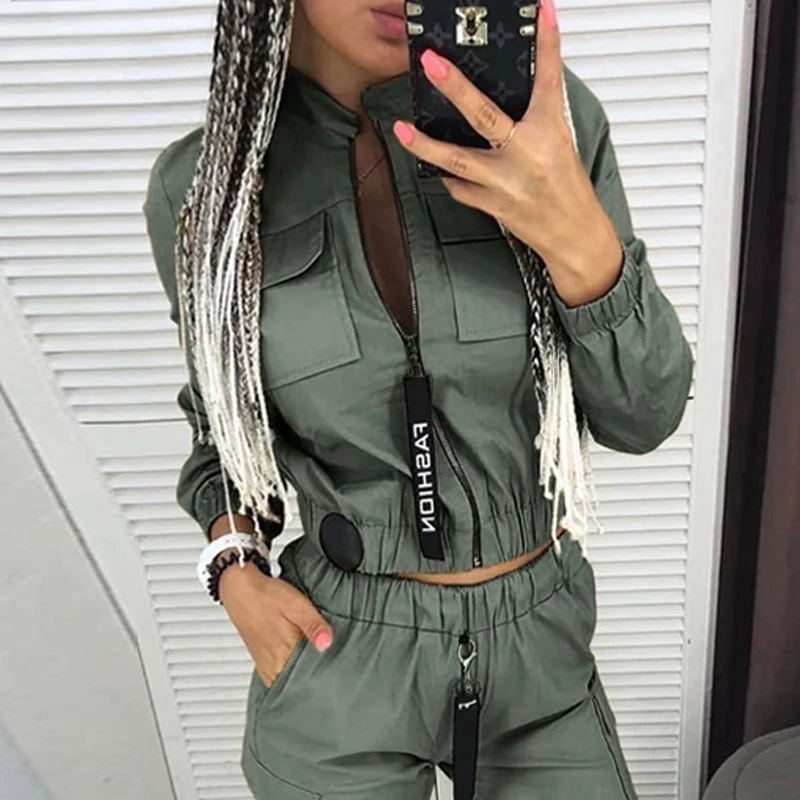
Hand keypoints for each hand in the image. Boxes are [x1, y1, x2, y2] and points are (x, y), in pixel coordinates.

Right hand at [219, 561, 332, 687]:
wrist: (240, 589)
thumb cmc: (267, 595)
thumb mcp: (297, 605)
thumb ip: (313, 625)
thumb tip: (327, 643)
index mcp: (283, 654)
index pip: (307, 679)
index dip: (324, 677)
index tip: (337, 674)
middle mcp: (273, 664)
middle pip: (298, 684)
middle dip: (314, 679)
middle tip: (330, 671)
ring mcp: (266, 665)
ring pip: (288, 682)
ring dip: (302, 677)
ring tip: (316, 667)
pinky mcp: (262, 660)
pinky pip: (278, 676)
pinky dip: (289, 672)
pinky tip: (298, 663)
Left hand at [392, 0, 622, 307]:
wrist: (574, 237)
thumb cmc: (569, 193)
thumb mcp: (561, 146)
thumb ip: (536, 121)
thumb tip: (512, 98)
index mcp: (549, 134)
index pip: (548, 81)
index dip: (546, 44)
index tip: (541, 13)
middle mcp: (524, 156)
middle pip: (483, 116)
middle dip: (455, 88)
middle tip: (432, 63)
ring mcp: (504, 182)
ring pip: (456, 160)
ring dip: (425, 144)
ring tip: (402, 129)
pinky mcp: (492, 205)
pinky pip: (460, 188)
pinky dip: (450, 177)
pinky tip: (441, 169)